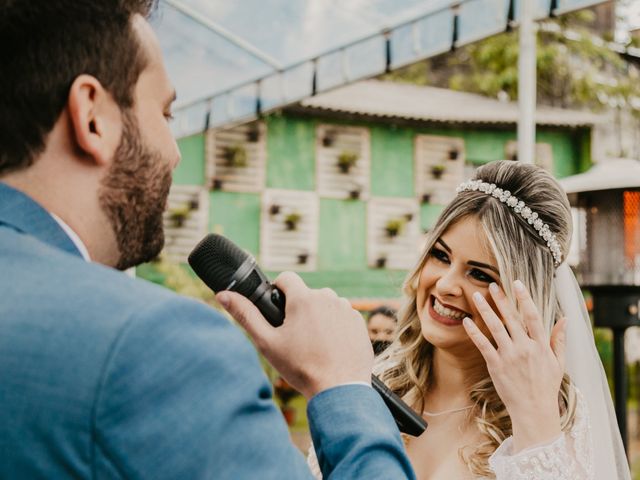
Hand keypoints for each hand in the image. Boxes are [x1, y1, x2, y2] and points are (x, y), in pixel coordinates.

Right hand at [216, 272, 372, 398]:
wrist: (339, 389)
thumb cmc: (301, 367)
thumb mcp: (267, 342)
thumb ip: (246, 315)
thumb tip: (223, 295)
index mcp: (304, 299)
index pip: (287, 278)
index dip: (278, 291)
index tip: (278, 310)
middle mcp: (328, 298)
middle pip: (307, 294)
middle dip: (299, 309)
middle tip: (294, 336)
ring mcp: (346, 309)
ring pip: (326, 305)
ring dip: (318, 317)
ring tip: (313, 344)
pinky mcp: (359, 323)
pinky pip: (342, 317)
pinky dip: (335, 327)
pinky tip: (330, 348)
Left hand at [462, 280, 566, 451]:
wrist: (533, 410)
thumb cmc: (546, 386)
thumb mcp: (558, 363)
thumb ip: (558, 340)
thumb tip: (565, 319)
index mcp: (540, 345)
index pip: (532, 315)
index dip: (524, 298)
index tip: (516, 283)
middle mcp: (524, 347)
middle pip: (511, 318)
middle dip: (501, 299)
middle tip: (491, 284)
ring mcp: (509, 356)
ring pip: (495, 327)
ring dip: (485, 310)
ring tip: (476, 296)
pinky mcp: (495, 365)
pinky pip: (482, 345)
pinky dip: (474, 332)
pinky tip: (466, 321)